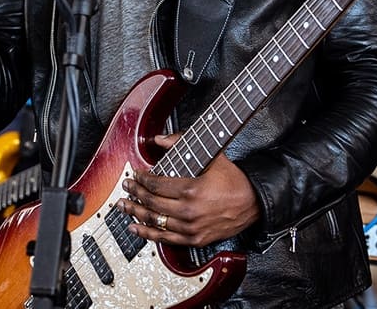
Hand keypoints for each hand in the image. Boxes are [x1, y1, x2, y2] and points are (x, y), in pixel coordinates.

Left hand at [118, 133, 260, 246]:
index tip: (135, 175)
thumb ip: (181, 143)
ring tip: (124, 206)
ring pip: (154, 222)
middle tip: (126, 187)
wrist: (252, 203)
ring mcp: (190, 228)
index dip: (141, 179)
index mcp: (191, 190)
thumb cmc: (233, 180)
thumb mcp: (211, 156)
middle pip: (151, 203)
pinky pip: (165, 239)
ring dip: (135, 213)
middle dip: (134, 194)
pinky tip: (135, 228)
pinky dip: (147, 234)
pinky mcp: (194, 239)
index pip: (155, 184)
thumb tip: (158, 139)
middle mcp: (188, 211)